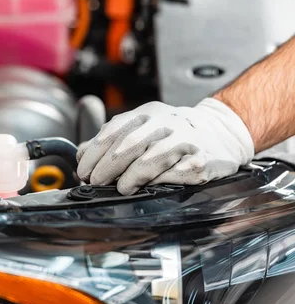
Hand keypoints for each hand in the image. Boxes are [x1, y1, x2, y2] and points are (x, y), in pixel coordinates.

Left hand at [77, 98, 254, 194]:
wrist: (222, 130)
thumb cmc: (174, 133)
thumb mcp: (142, 127)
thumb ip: (111, 139)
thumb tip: (80, 153)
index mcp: (146, 115)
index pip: (113, 131)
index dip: (94, 153)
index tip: (83, 170)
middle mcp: (165, 124)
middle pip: (128, 145)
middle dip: (107, 167)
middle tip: (96, 182)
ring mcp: (184, 142)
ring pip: (151, 159)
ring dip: (131, 177)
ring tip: (122, 188)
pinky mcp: (202, 161)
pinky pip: (176, 174)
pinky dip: (160, 182)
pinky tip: (151, 188)